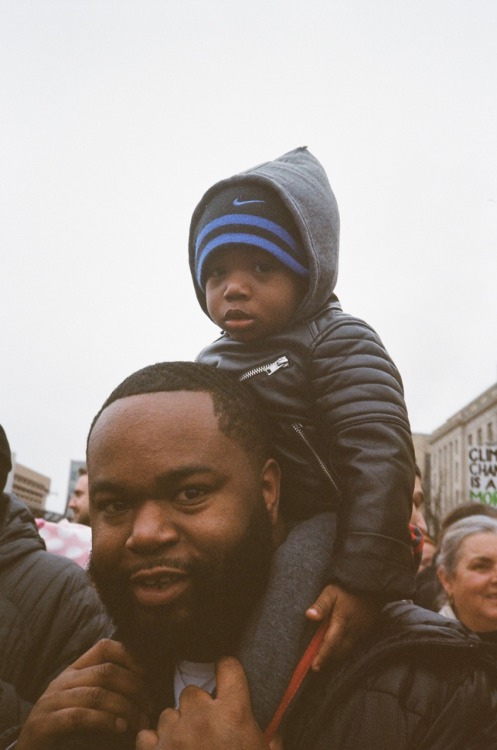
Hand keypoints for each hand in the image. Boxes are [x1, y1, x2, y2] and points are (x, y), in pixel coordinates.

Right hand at [16, 639, 147, 749]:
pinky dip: (104, 721)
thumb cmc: (65, 730)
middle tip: (149, 708)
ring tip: (139, 722)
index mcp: (74, 671)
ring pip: (96, 694)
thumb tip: (146, 685)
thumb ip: (107, 690)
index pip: (105, 647)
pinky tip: (120, 728)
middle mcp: (62, 681)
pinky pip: (78, 716)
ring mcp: (51, 701)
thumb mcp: (86, 703)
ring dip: (124, 708)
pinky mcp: (43, 724)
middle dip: (135, 688)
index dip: (130, 656)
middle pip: (106, 672)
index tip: (148, 676)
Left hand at [136, 657, 278, 749]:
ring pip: (168, 713)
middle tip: (206, 729)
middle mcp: (202, 718)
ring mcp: (174, 736)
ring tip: (186, 748)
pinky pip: (146, 736)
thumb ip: (270, 745)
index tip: (225, 674)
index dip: (227, 669)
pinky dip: (154, 744)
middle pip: (192, 691)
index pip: (229, 668)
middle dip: (197, 707)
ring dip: (175, 726)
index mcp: (235, 715)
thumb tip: (274, 736)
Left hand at [306, 584, 380, 669]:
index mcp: (342, 622)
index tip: (315, 667)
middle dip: (329, 659)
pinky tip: (339, 647)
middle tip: (317, 663)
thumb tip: (309, 616)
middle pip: (340, 652)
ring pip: (348, 650)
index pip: (330, 644)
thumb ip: (321, 605)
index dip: (322, 656)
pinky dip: (345, 649)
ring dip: (337, 655)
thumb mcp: (331, 592)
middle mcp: (352, 631)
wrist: (372, 586)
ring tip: (326, 656)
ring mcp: (361, 632)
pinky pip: (354, 645)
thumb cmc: (348, 588)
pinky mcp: (366, 631)